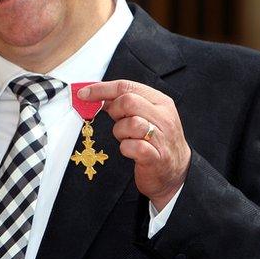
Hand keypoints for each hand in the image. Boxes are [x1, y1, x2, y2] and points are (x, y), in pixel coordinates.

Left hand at [78, 80, 190, 210]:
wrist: (175, 172)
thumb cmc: (156, 142)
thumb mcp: (144, 116)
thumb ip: (124, 104)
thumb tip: (97, 96)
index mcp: (160, 102)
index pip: (127, 86)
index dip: (102, 89)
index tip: (84, 94)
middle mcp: (163, 117)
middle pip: (128, 101)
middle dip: (114, 111)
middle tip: (117, 121)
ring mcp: (162, 137)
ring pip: (131, 123)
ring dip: (120, 132)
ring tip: (127, 138)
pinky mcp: (156, 157)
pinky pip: (132, 146)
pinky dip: (125, 148)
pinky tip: (130, 150)